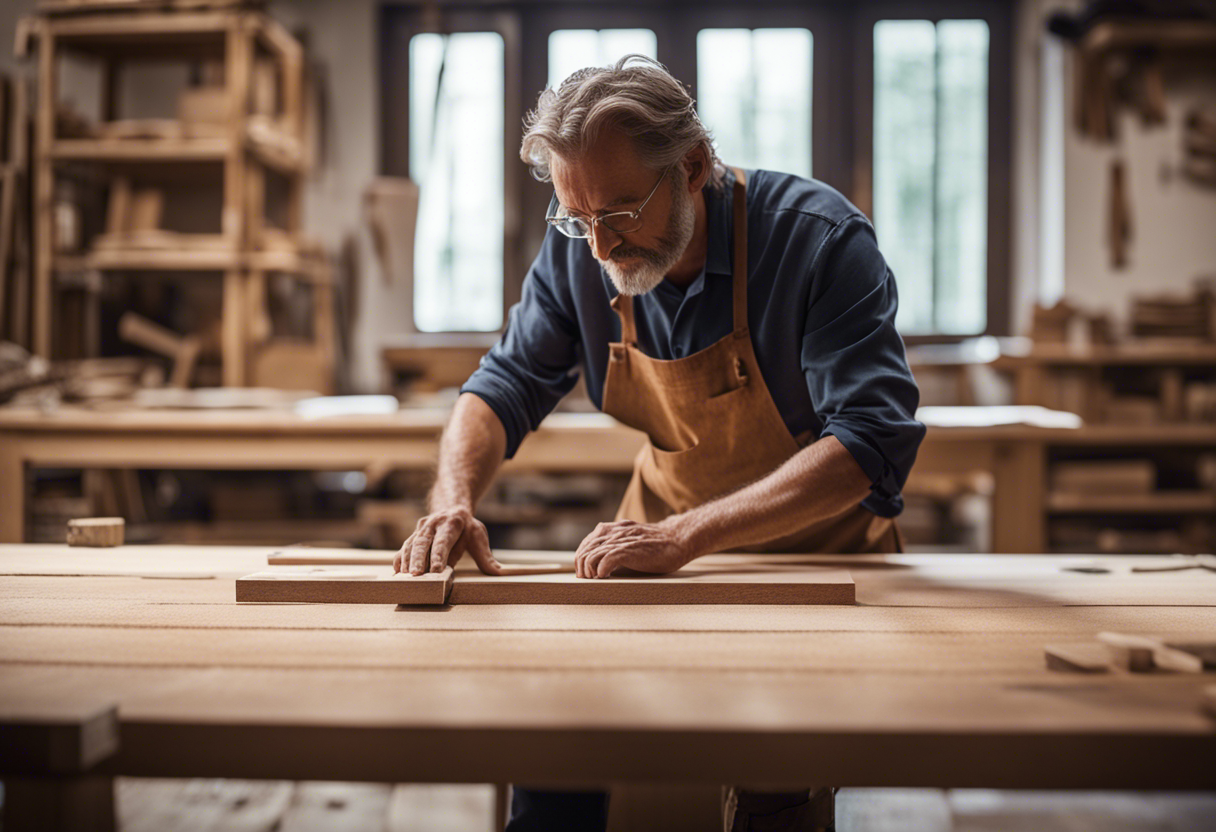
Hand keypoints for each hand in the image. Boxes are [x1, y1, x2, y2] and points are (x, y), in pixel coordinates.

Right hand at [393, 507, 502, 575]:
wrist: (450, 508)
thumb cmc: (467, 528)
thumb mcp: (479, 537)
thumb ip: (487, 557)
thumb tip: (500, 575)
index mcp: (451, 523)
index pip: (444, 541)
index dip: (439, 555)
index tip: (437, 570)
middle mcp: (432, 524)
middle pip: (422, 542)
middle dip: (418, 559)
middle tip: (415, 575)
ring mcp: (420, 530)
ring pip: (410, 545)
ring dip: (406, 562)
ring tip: (404, 578)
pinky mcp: (412, 537)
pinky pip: (403, 549)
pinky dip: (399, 561)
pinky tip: (397, 574)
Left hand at [574, 519, 694, 578]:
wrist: (678, 538)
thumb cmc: (657, 544)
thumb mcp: (631, 539)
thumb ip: (617, 544)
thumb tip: (601, 563)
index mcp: (612, 529)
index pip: (586, 544)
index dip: (581, 559)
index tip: (585, 573)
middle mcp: (613, 532)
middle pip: (584, 551)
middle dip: (582, 568)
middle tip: (587, 580)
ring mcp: (621, 541)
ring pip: (591, 556)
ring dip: (590, 572)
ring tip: (596, 579)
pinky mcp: (629, 550)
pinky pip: (605, 561)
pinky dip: (601, 571)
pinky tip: (605, 577)